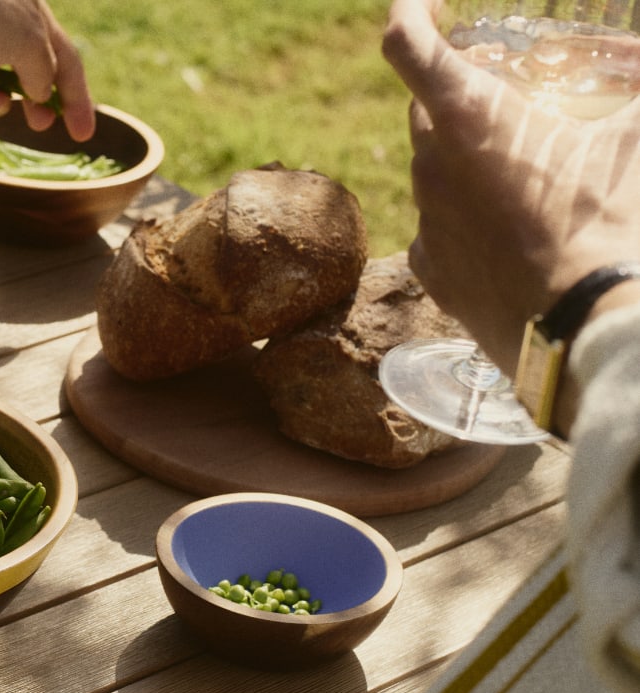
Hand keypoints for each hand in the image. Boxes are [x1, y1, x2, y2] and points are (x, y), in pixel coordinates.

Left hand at [0, 0, 95, 140]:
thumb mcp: (30, 43)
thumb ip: (43, 75)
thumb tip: (39, 97)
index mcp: (33, 21)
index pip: (65, 63)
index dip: (77, 99)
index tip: (83, 132)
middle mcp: (2, 35)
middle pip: (30, 79)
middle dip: (37, 106)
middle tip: (41, 125)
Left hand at [383, 0, 639, 371]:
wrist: (587, 328)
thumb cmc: (613, 221)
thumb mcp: (634, 141)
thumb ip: (636, 93)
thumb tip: (639, 70)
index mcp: (467, 117)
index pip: (408, 43)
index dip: (411, 11)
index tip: (427, 1)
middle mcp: (430, 165)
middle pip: (424, 108)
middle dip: (454, 92)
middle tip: (499, 90)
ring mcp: (425, 221)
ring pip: (432, 169)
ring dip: (465, 158)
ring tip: (519, 167)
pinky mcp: (431, 269)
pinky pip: (438, 228)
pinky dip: (465, 217)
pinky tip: (507, 227)